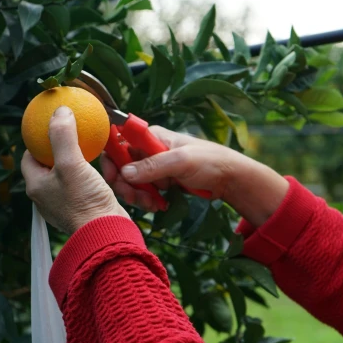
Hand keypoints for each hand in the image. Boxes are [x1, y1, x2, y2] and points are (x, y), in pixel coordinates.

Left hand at [21, 106, 129, 235]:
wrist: (107, 233)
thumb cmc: (84, 201)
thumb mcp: (71, 163)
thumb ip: (62, 136)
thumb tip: (60, 111)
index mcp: (36, 187)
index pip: (29, 157)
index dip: (38, 141)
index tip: (52, 128)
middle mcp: (47, 197)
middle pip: (47, 165)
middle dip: (58, 149)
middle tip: (70, 133)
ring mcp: (64, 204)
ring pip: (65, 175)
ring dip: (74, 161)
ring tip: (86, 146)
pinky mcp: (81, 209)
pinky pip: (80, 185)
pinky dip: (86, 173)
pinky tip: (99, 165)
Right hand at [101, 125, 288, 227]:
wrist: (230, 178)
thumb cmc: (210, 161)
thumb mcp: (181, 161)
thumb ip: (153, 166)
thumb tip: (124, 172)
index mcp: (151, 136)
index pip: (119, 142)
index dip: (111, 159)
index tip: (113, 178)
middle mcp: (148, 149)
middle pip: (121, 166)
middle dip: (125, 184)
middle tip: (135, 198)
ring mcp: (153, 166)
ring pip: (131, 182)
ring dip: (137, 195)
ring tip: (151, 204)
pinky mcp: (159, 180)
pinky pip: (143, 191)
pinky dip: (146, 200)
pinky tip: (157, 205)